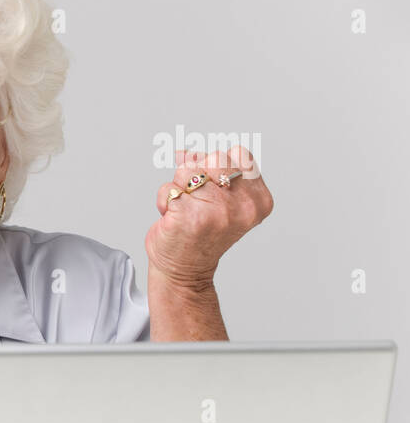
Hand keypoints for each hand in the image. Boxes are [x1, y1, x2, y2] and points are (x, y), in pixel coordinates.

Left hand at [147, 146, 273, 287]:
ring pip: (187, 170)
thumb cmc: (202, 233)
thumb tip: (185, 152)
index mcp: (258, 200)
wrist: (186, 270)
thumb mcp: (221, 199)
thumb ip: (213, 171)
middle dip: (198, 173)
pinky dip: (164, 200)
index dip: (218, 165)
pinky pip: (168, 188)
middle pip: (213, 158)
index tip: (213, 186)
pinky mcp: (188, 215)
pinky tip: (173, 218)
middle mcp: (242, 205)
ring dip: (179, 187)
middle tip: (198, 199)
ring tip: (185, 209)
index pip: (238, 154)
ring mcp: (216, 211)